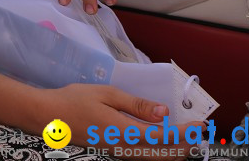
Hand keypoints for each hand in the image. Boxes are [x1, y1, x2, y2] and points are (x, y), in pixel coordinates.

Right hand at [43, 84, 200, 155]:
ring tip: (187, 135)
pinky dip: (161, 150)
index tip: (201, 123)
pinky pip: (145, 156)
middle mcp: (126, 148)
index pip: (165, 137)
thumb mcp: (106, 94)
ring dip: (175, 150)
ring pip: (156, 159)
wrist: (47, 117)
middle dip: (186, 144)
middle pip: (165, 155)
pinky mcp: (115, 152)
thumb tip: (164, 113)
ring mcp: (120, 153)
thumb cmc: (74, 100)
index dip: (186, 132)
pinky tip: (163, 139)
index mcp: (125, 132)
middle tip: (200, 130)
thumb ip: (137, 105)